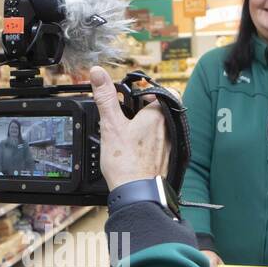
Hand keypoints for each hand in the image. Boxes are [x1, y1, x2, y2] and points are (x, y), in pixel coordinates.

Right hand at [89, 65, 168, 189]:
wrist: (136, 193)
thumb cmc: (126, 162)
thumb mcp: (111, 124)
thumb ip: (106, 97)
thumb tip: (98, 73)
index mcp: (158, 114)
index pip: (158, 92)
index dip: (142, 94)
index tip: (129, 101)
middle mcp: (169, 127)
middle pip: (157, 110)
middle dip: (141, 112)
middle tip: (124, 119)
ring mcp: (169, 144)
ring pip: (159, 128)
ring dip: (145, 129)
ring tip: (127, 137)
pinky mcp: (167, 159)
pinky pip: (159, 145)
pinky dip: (148, 145)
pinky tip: (134, 153)